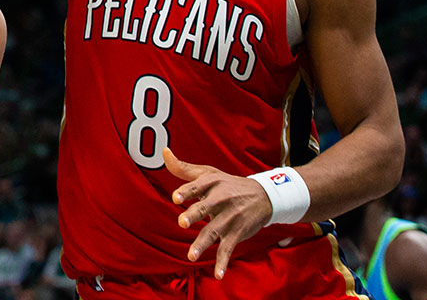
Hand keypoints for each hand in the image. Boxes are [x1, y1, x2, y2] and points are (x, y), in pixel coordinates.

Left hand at [164, 147, 271, 279]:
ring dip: (203, 243)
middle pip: (206, 207)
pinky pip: (228, 248)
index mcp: (212, 183)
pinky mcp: (237, 233)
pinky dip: (223, 262)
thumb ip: (183, 168)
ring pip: (215, 230)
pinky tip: (218, 274)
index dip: (187, 191)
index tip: (176, 197)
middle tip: (182, 222)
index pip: (198, 186)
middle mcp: (222, 199)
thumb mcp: (208, 173)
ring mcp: (230, 217)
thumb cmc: (227, 183)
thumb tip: (164, 152)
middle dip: (195, 214)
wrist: (263, 195)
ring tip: (191, 256)